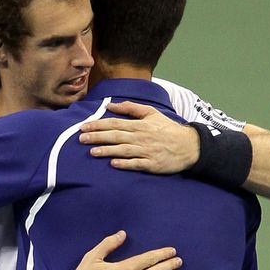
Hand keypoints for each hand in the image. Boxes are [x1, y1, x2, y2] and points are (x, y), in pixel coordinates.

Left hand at [79, 101, 198, 173]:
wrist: (188, 146)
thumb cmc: (167, 129)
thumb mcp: (151, 113)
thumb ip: (131, 108)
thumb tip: (110, 105)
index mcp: (139, 124)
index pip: (114, 123)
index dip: (98, 125)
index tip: (83, 127)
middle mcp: (141, 137)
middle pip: (116, 136)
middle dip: (97, 137)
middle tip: (81, 139)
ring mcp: (146, 151)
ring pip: (123, 150)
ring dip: (107, 151)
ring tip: (92, 152)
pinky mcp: (152, 164)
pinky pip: (136, 164)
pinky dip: (125, 164)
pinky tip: (113, 164)